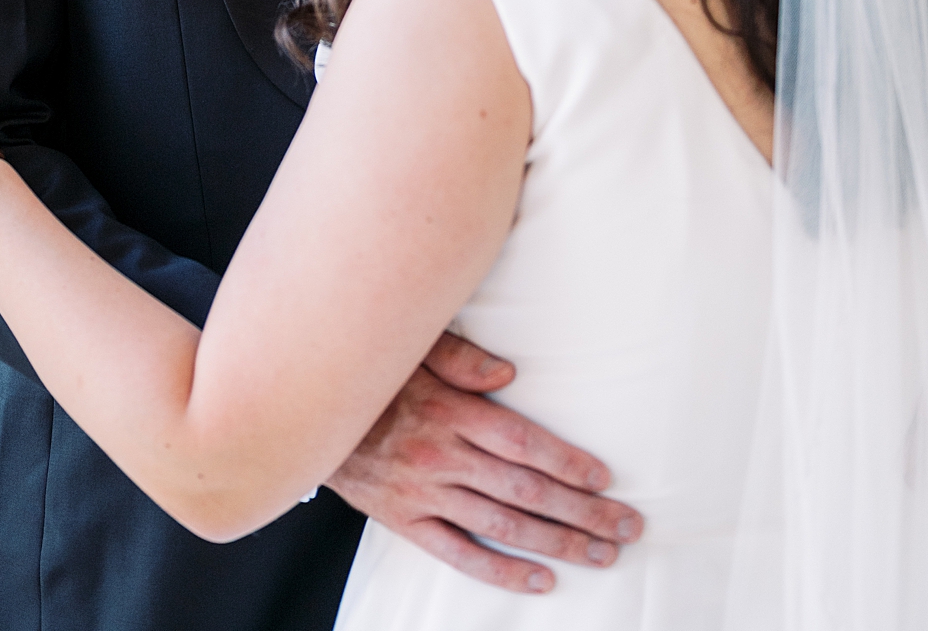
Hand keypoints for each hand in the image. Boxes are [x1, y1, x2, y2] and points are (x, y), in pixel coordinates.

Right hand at [327, 332, 641, 594]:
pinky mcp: (405, 521)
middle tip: (627, 526)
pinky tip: (541, 580)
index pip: (521, 442)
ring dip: (557, 542)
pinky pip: (460, 555)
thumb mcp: (409, 347)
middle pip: (525, 489)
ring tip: (602, 553)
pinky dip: (502, 571)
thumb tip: (509, 374)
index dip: (567, 461)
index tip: (605, 477)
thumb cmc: (366, 373)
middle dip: (582, 509)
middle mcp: (442, 457)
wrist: (299, 413)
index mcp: (449, 412)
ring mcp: (424, 494)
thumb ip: (460, 357)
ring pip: (502, 525)